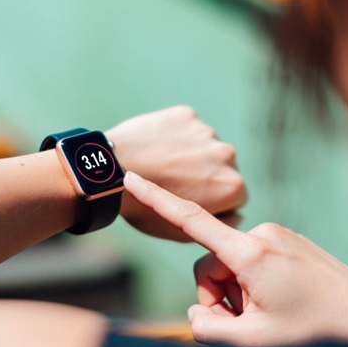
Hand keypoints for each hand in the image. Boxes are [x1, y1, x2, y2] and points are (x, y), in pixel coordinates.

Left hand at [106, 106, 245, 240]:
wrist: (112, 172)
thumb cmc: (144, 208)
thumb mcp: (182, 232)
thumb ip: (217, 224)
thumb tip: (236, 213)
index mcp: (232, 187)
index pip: (234, 195)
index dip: (212, 200)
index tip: (190, 199)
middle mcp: (227, 155)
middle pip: (222, 167)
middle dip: (205, 174)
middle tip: (173, 181)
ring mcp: (206, 131)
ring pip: (203, 146)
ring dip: (190, 153)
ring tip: (160, 164)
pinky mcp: (186, 115)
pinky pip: (185, 128)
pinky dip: (174, 135)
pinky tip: (154, 147)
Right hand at [124, 171, 347, 346]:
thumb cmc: (316, 334)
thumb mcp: (253, 341)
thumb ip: (207, 329)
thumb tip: (195, 313)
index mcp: (248, 253)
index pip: (189, 219)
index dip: (155, 198)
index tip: (131, 177)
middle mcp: (261, 234)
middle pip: (210, 265)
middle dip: (218, 297)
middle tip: (245, 324)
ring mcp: (277, 236)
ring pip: (232, 264)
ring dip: (238, 293)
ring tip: (267, 315)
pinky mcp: (287, 241)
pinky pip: (253, 260)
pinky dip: (255, 283)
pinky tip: (280, 302)